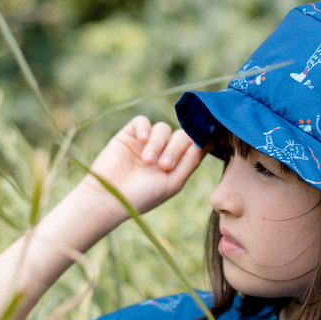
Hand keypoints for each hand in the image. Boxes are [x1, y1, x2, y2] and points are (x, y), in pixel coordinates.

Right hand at [84, 116, 205, 216]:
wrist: (109, 198)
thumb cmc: (143, 196)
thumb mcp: (173, 182)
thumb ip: (191, 161)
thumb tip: (211, 142)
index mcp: (178, 164)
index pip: (195, 144)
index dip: (200, 140)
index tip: (206, 139)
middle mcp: (164, 151)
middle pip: (181, 135)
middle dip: (176, 149)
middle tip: (164, 166)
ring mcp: (147, 142)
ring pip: (163, 128)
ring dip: (158, 143)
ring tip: (148, 161)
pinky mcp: (129, 135)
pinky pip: (143, 121)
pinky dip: (145, 128)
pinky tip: (141, 141)